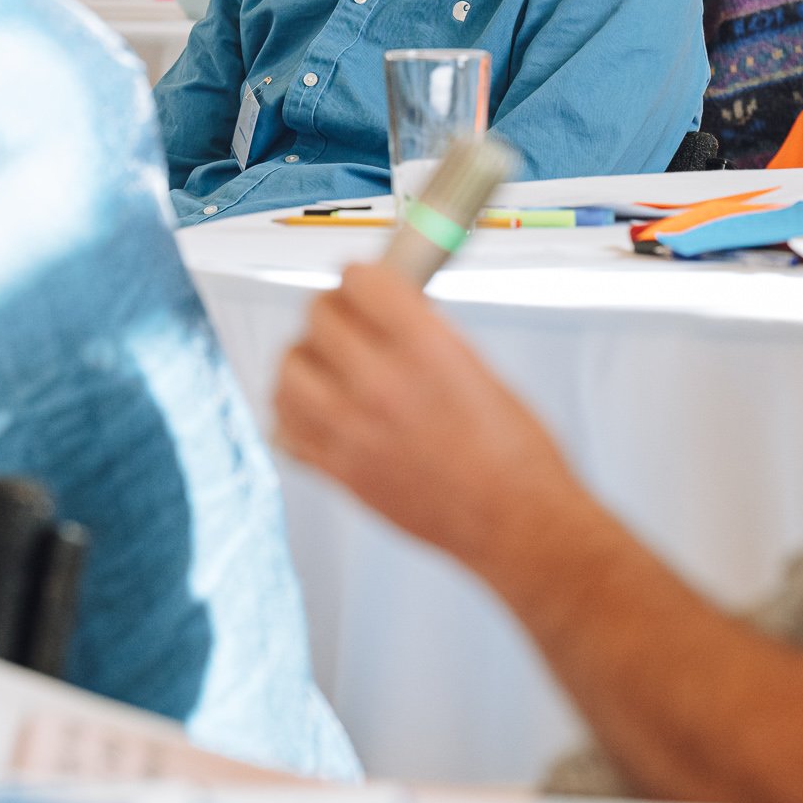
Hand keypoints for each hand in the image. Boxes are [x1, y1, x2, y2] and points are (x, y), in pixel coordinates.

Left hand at [274, 264, 592, 570]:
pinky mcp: (339, 471)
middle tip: (348, 320)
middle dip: (335, 309)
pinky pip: (285, 426)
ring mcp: (353, 431)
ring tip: (325, 364)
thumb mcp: (477, 367)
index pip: (360, 280)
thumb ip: (423, 334)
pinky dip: (293, 410)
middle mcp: (382, 384)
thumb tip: (385, 311)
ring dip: (304, 357)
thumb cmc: (515, 453)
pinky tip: (316, 408)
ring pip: (288, 368)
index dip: (363, 277)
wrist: (517, 525)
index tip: (364, 282)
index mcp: (426, 348)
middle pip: (318, 316)